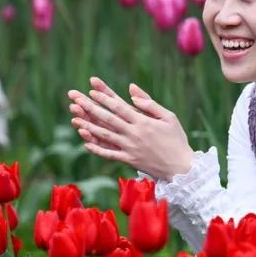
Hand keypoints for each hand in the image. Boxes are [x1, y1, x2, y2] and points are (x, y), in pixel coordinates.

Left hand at [67, 76, 194, 180]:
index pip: (119, 107)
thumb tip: (131, 89)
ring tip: (74, 118)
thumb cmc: (176, 140)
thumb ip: (149, 103)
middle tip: (75, 99)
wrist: (181, 168)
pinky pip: (109, 154)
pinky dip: (97, 148)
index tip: (91, 90)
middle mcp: (133, 134)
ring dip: (88, 126)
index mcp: (143, 122)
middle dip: (89, 107)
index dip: (104, 98)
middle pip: (107, 118)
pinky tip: (85, 142)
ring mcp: (129, 148)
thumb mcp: (168, 117)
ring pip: (104, 136)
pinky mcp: (129, 160)